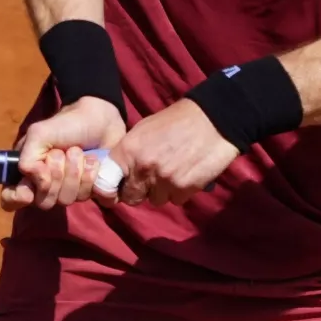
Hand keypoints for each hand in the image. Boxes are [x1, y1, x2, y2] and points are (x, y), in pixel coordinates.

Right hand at [0, 97, 126, 211]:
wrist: (102, 121)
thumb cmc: (67, 125)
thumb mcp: (39, 134)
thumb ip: (27, 158)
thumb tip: (36, 181)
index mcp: (27, 172)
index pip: (11, 199)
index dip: (17, 198)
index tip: (29, 192)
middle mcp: (45, 186)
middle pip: (43, 201)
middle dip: (56, 175)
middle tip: (62, 153)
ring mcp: (67, 190)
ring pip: (65, 200)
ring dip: (75, 172)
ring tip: (79, 152)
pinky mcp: (88, 191)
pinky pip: (86, 197)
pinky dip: (90, 177)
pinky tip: (92, 162)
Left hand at [97, 99, 239, 207]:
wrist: (214, 120)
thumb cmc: (178, 120)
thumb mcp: (145, 129)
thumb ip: (131, 152)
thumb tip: (121, 172)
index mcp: (129, 150)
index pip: (107, 182)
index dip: (114, 187)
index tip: (121, 185)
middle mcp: (143, 168)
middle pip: (131, 197)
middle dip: (140, 191)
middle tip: (152, 179)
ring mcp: (164, 181)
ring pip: (155, 200)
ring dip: (162, 191)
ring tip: (174, 172)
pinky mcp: (184, 189)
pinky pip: (176, 200)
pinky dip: (180, 191)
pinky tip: (187, 174)